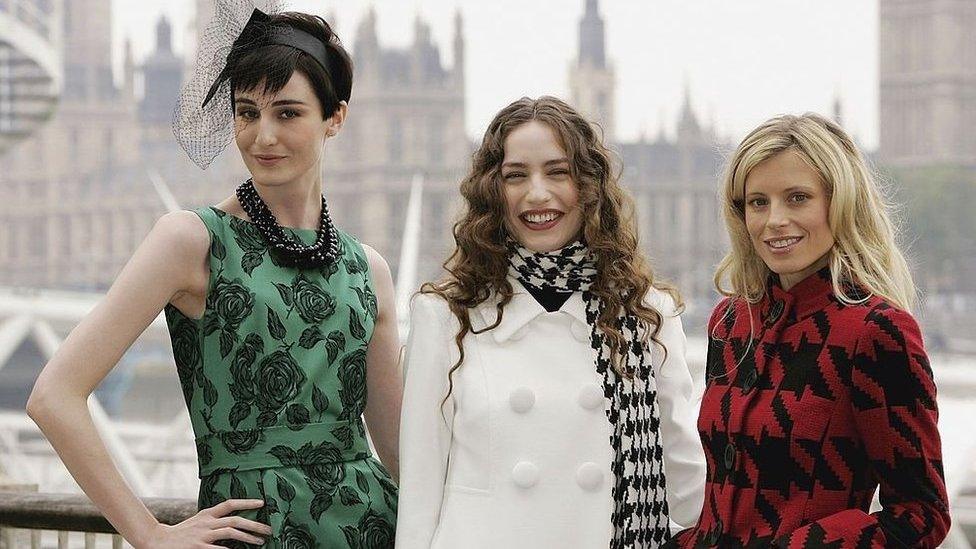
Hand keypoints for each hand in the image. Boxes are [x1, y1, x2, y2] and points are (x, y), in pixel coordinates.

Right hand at [140, 499, 271, 547]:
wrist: (159, 540)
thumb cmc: (184, 532)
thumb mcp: (200, 520)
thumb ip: (215, 519)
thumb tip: (237, 521)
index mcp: (207, 514)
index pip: (230, 504)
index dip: (247, 502)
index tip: (262, 502)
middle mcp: (207, 522)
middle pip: (235, 520)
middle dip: (254, 524)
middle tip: (268, 529)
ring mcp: (202, 535)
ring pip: (230, 532)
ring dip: (248, 537)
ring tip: (259, 541)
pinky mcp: (198, 547)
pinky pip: (218, 548)